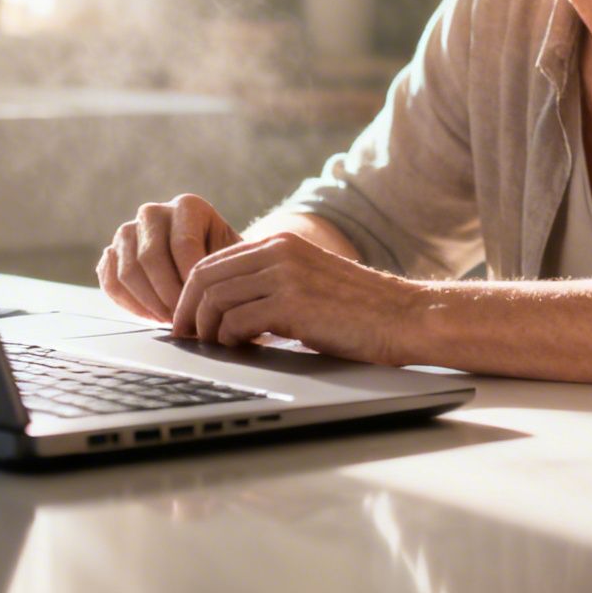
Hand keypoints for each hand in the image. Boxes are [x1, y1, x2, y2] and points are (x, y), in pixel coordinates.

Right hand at [97, 194, 240, 321]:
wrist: (205, 261)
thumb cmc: (223, 262)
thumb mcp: (233, 259)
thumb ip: (224, 271)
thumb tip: (209, 298)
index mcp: (187, 206)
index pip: (182, 244)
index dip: (190, 281)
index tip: (201, 305)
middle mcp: (153, 212)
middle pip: (150, 257)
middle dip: (167, 296)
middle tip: (184, 320)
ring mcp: (127, 232)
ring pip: (127, 272)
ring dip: (149, 304)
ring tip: (171, 320)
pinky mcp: (111, 253)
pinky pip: (111, 282)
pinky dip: (130, 305)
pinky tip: (152, 316)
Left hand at [172, 232, 418, 364]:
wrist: (405, 316)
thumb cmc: (361, 311)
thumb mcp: (308, 283)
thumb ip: (271, 286)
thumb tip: (225, 313)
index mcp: (281, 243)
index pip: (213, 261)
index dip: (190, 293)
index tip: (186, 320)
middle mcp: (279, 251)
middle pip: (205, 277)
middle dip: (188, 312)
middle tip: (186, 338)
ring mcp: (285, 275)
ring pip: (216, 299)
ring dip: (207, 329)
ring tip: (215, 348)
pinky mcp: (292, 303)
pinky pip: (237, 321)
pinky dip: (229, 340)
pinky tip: (241, 349)